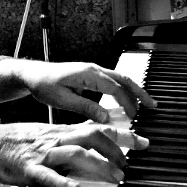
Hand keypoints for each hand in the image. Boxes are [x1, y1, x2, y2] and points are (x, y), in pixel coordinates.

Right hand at [0, 121, 148, 186]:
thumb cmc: (20, 143)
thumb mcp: (50, 136)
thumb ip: (73, 140)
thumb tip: (99, 143)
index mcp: (63, 132)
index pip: (98, 127)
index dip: (122, 134)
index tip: (144, 140)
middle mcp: (57, 139)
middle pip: (92, 136)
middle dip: (116, 149)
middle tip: (131, 163)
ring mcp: (44, 153)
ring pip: (75, 154)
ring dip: (99, 165)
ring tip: (115, 178)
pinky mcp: (28, 168)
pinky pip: (46, 175)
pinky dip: (61, 182)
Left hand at [18, 61, 156, 121]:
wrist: (33, 74)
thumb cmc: (44, 85)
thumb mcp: (62, 100)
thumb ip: (85, 107)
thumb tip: (105, 117)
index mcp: (88, 74)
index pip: (114, 88)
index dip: (126, 103)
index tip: (134, 116)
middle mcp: (93, 70)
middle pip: (124, 79)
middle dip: (140, 92)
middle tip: (153, 106)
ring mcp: (93, 71)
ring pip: (120, 79)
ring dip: (134, 91)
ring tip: (146, 104)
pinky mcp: (91, 75)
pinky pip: (113, 81)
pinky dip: (124, 90)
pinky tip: (128, 100)